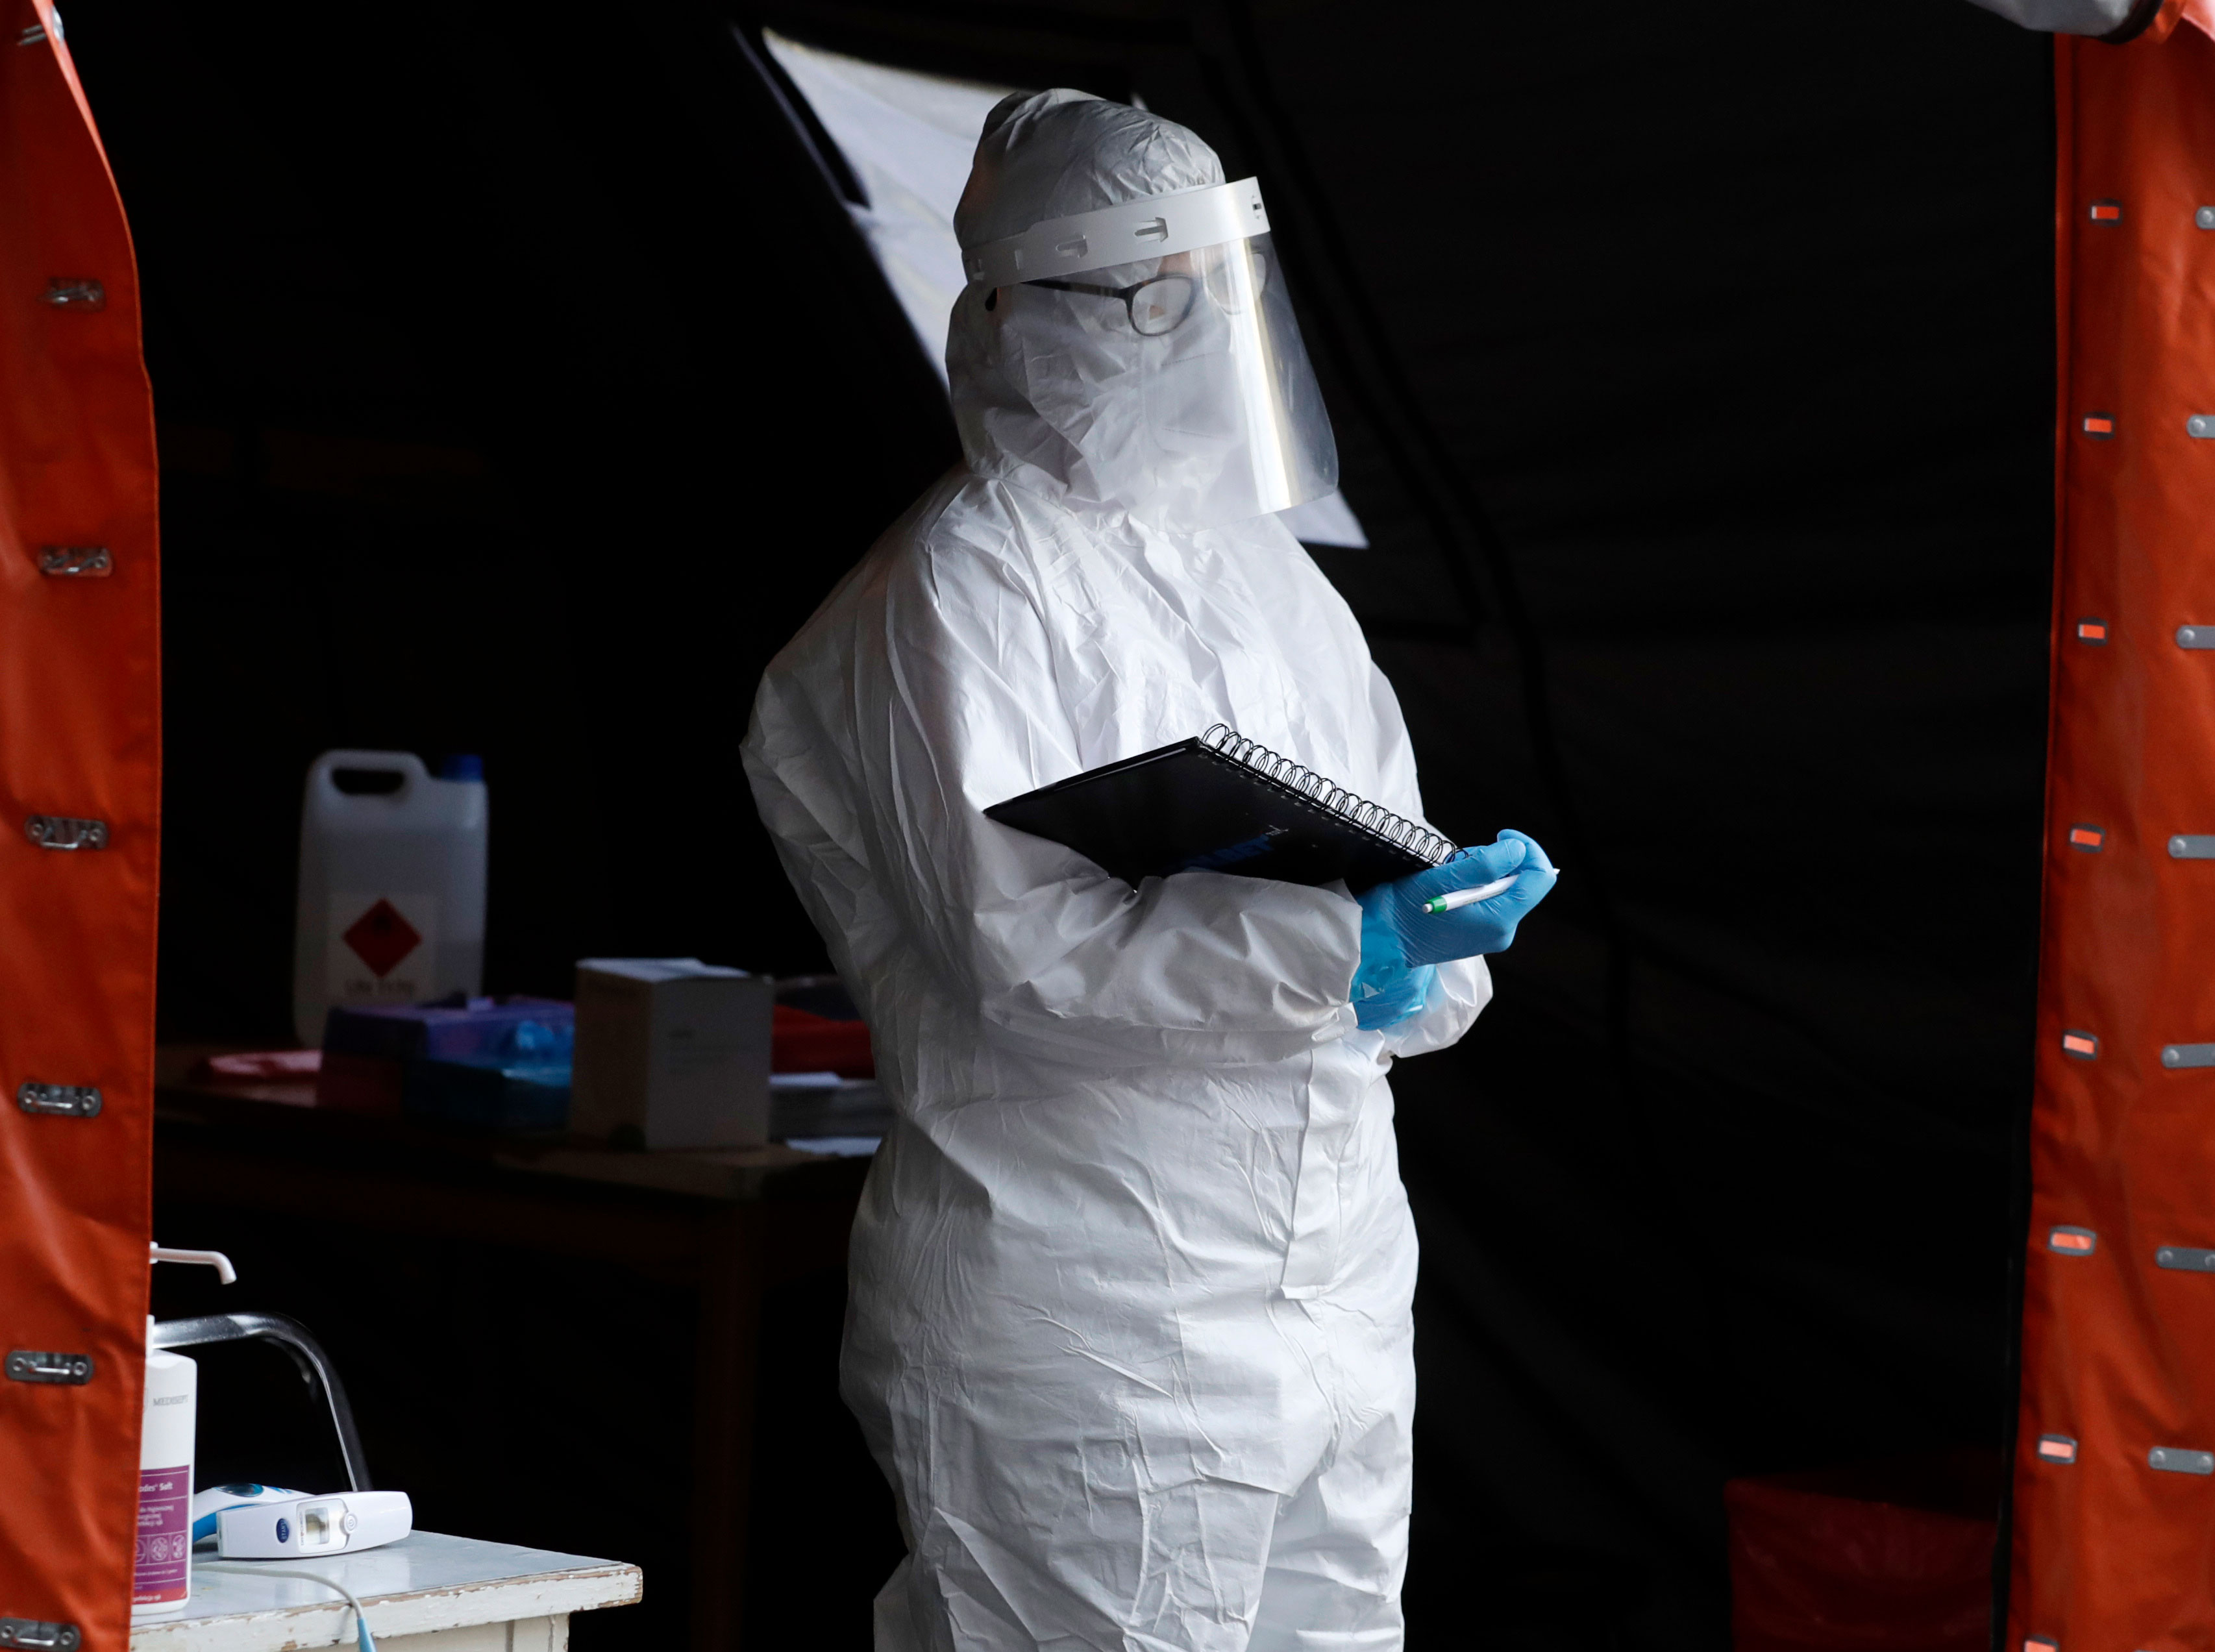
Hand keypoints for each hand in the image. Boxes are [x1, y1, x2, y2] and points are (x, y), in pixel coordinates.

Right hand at [1360, 830, 1556, 967]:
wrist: (1381, 940)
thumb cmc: (1405, 909)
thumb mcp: (1442, 879)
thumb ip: (1484, 864)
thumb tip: (1518, 850)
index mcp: (1499, 920)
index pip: (1539, 879)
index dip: (1527, 849)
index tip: (1501, 835)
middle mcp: (1502, 931)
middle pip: (1521, 882)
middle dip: (1496, 861)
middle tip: (1460, 858)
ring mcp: (1491, 934)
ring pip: (1504, 888)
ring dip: (1482, 871)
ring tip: (1448, 874)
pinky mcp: (1479, 932)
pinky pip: (1490, 899)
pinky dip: (1475, 884)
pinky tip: (1449, 886)